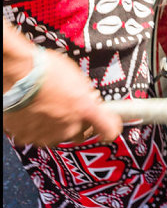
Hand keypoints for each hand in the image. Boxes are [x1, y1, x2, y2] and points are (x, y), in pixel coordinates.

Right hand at [4, 47, 121, 147]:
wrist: (16, 75)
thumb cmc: (45, 69)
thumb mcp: (76, 76)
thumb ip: (85, 94)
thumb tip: (89, 99)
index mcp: (85, 109)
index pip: (109, 129)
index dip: (110, 127)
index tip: (108, 124)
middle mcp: (69, 127)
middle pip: (81, 132)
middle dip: (78, 122)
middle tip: (69, 107)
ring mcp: (49, 135)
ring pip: (59, 135)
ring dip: (56, 125)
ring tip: (47, 105)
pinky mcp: (29, 138)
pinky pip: (38, 135)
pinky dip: (37, 127)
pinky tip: (33, 111)